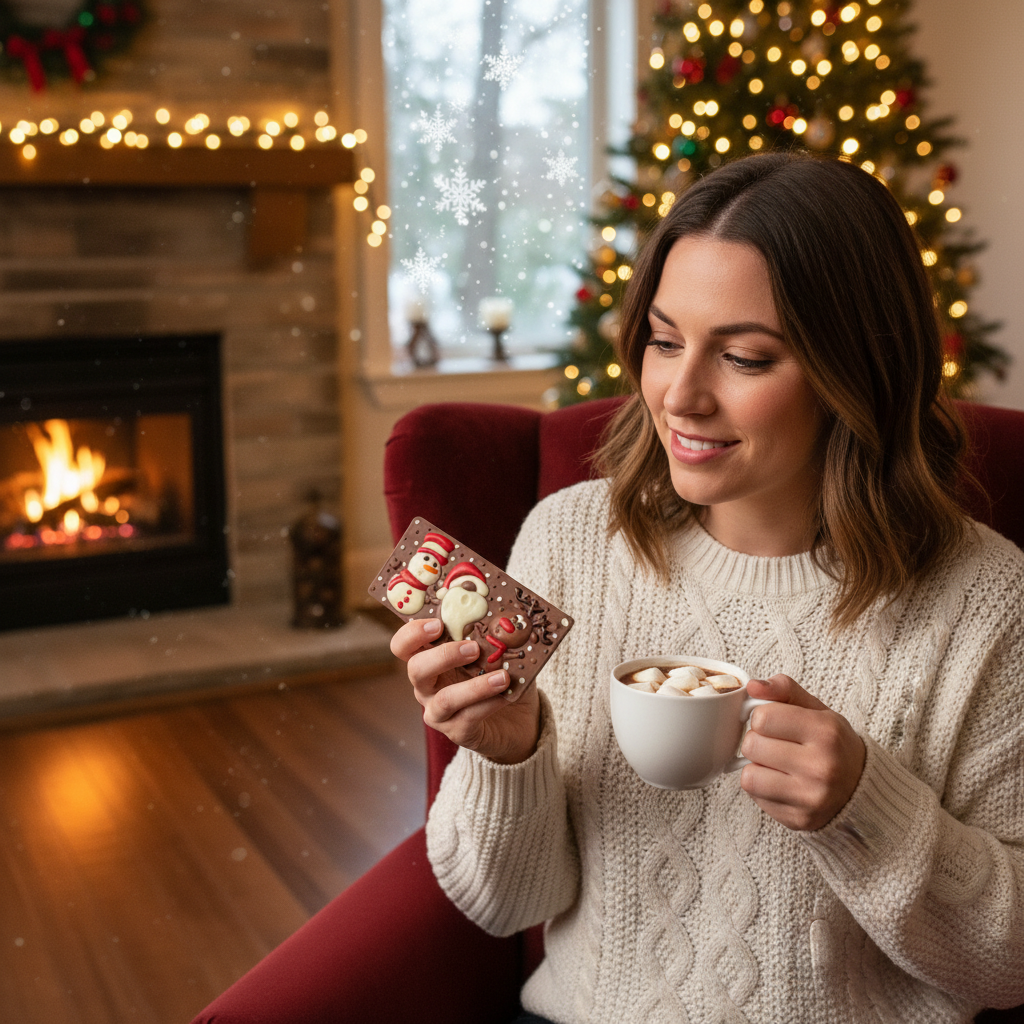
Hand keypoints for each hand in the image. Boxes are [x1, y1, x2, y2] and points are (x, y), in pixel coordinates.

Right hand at [390, 617, 540, 764]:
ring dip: (474, 686)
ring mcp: (438, 711)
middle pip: (416, 669)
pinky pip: (468, 717)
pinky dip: (489, 703)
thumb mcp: (495, 653)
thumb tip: (506, 620)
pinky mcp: (457, 732)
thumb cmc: (500, 677)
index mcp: (429, 659)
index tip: (438, 623)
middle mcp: (427, 686)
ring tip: (502, 677)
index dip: (413, 632)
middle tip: (473, 649)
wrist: (517, 720)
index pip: (404, 645)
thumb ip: (493, 637)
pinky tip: (506, 694)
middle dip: (443, 656)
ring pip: (444, 699)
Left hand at [740, 674, 865, 831]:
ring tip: (775, 764)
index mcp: (826, 733)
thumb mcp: (818, 710)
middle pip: (752, 746)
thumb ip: (784, 690)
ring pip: (749, 776)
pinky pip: (756, 798)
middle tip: (775, 743)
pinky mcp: (799, 820)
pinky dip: (762, 788)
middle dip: (757, 741)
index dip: (762, 717)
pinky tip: (781, 782)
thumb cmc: (834, 744)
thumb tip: (752, 685)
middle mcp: (821, 767)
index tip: (774, 722)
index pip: (763, 717)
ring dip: (756, 767)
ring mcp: (810, 798)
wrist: (864, 790)